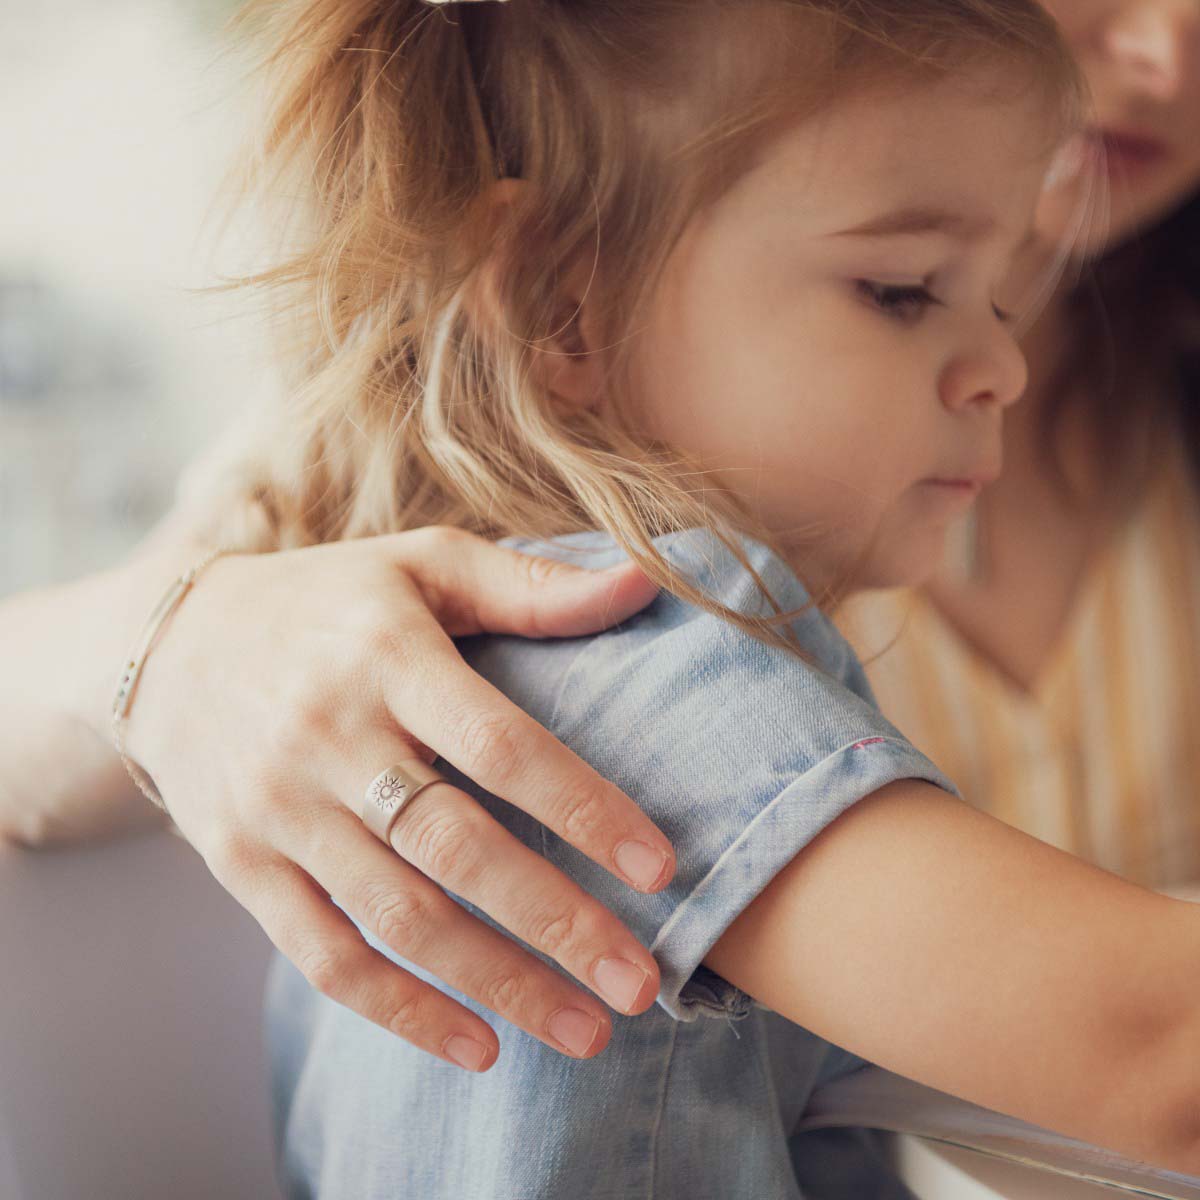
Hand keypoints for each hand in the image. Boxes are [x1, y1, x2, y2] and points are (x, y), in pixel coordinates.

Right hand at [122, 526, 673, 1070]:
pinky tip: (479, 1047)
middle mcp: (329, 737)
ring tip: (586, 1031)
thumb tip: (639, 582)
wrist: (170, 644)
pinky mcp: (241, 865)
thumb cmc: (328, 601)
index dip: (581, 808)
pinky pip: (324, 954)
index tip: (659, 867)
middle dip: (556, 922)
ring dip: (497, 983)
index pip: (498, 744)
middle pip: (455, 848)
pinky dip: (400, 1010)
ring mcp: (278, 809)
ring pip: (398, 917)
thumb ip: (529, 586)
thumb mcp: (422, 564)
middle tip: (640, 982)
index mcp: (387, 656)